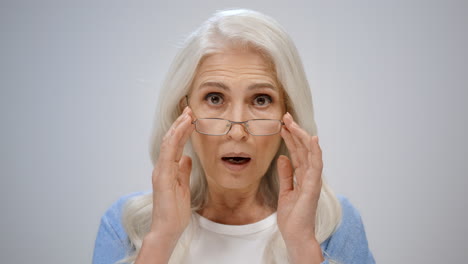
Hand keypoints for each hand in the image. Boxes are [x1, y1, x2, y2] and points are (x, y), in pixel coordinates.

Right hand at [150, 106, 194, 238]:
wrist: (167, 229)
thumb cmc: (174, 212)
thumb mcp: (183, 187)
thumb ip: (183, 171)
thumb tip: (187, 158)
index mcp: (167, 170)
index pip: (174, 145)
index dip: (182, 130)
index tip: (191, 118)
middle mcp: (162, 167)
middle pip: (170, 140)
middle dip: (180, 123)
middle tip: (189, 109)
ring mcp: (160, 171)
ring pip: (168, 142)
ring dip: (178, 127)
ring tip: (187, 114)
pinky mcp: (162, 176)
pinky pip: (168, 152)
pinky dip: (175, 138)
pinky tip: (182, 128)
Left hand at [277, 112, 322, 246]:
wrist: (296, 235)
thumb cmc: (293, 217)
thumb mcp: (285, 191)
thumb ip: (286, 174)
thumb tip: (283, 158)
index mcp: (302, 176)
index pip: (297, 152)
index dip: (290, 137)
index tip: (282, 124)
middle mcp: (309, 175)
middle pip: (303, 148)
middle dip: (295, 131)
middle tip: (285, 116)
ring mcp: (313, 180)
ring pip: (309, 153)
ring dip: (301, 136)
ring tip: (292, 123)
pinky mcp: (313, 186)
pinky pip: (316, 165)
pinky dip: (315, 151)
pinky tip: (312, 139)